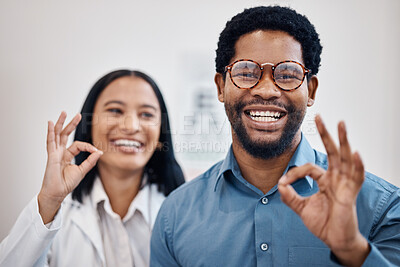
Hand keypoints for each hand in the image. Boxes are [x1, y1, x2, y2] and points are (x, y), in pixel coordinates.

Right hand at [38, 112, 102, 223]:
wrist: (58, 193)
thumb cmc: (67, 184)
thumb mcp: (82, 171)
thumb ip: (90, 161)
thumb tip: (100, 151)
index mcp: (67, 156)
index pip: (78, 145)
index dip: (88, 146)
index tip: (96, 151)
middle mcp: (60, 152)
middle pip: (65, 135)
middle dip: (71, 124)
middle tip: (78, 115)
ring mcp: (55, 153)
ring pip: (57, 135)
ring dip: (60, 123)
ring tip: (64, 112)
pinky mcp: (51, 156)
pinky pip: (50, 142)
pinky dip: (50, 132)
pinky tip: (50, 123)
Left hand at [278, 115, 369, 266]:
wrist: (333, 240)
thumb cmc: (322, 223)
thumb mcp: (301, 208)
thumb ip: (290, 196)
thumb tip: (279, 184)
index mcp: (324, 180)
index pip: (309, 168)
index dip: (294, 173)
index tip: (283, 183)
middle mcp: (335, 178)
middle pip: (331, 151)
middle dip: (325, 134)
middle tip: (319, 116)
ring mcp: (344, 184)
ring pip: (345, 158)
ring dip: (343, 140)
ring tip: (341, 124)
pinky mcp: (350, 193)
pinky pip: (356, 177)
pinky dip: (357, 165)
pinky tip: (355, 152)